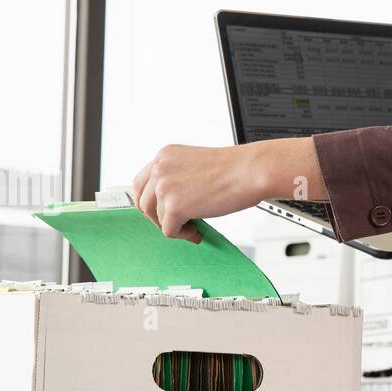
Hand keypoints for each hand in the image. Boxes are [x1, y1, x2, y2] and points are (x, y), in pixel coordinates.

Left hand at [132, 139, 323, 241]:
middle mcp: (160, 168)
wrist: (250, 171)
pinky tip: (198, 230)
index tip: (163, 212)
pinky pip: (169, 231)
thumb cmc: (234, 169)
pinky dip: (184, 235)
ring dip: (174, 226)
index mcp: (165, 155)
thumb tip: (169, 203)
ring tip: (194, 226)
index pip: (141, 183)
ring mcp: (164, 187)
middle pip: (142, 202)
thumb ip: (178, 178)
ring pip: (156, 218)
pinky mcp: (174, 206)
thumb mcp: (196, 165)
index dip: (151, 202)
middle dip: (158, 217)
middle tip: (178, 224)